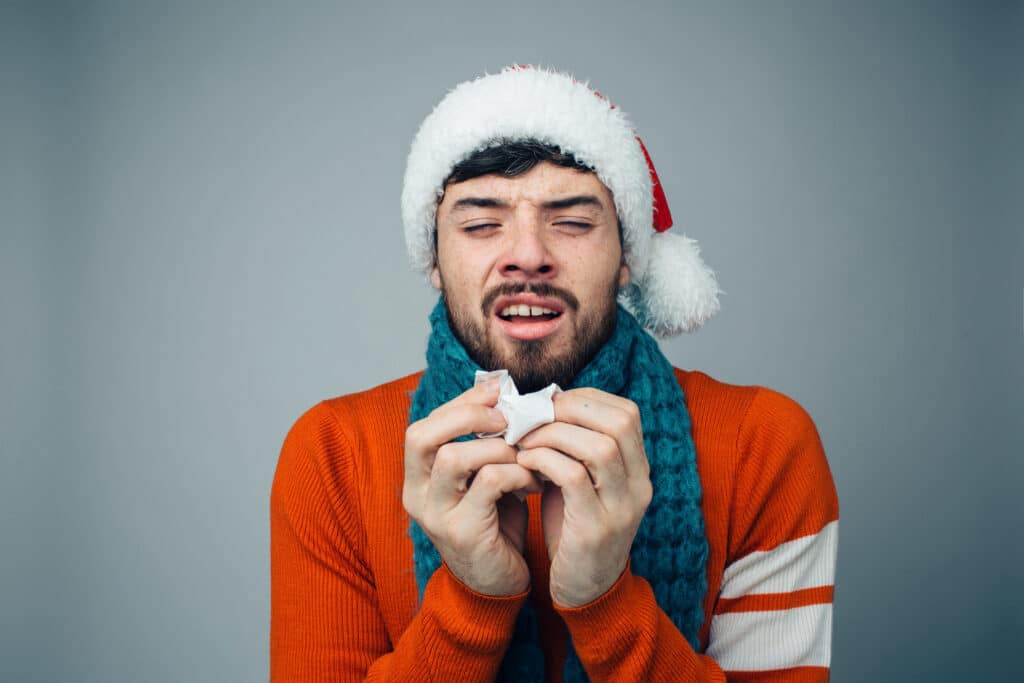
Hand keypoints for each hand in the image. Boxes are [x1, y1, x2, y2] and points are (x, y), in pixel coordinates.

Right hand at [403, 380, 541, 595]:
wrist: (498, 585)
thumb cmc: (495, 523)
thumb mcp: (482, 478)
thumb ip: (484, 444)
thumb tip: (504, 394)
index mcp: (417, 477)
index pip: (424, 425)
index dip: (460, 402)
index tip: (497, 390)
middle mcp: (417, 495)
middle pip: (422, 435)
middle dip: (467, 415)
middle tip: (506, 418)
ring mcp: (435, 515)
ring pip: (454, 457)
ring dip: (497, 447)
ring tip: (523, 455)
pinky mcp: (462, 532)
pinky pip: (487, 483)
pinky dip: (515, 473)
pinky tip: (532, 481)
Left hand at [516, 388, 651, 606]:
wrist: (583, 591)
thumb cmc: (573, 529)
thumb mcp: (581, 482)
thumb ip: (572, 447)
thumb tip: (542, 403)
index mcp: (639, 469)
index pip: (627, 412)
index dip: (585, 399)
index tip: (549, 403)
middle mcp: (640, 485)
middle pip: (619, 422)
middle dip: (571, 409)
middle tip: (533, 416)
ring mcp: (622, 508)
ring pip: (599, 447)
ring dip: (554, 434)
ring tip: (524, 439)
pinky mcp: (596, 529)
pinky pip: (573, 477)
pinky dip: (545, 460)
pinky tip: (524, 463)